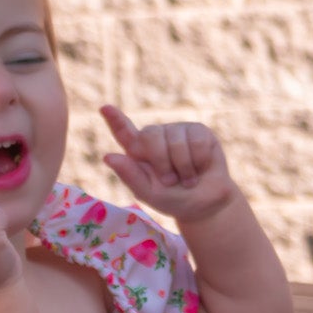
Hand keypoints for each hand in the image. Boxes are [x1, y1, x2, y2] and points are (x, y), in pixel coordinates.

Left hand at [101, 107, 236, 223]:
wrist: (207, 204)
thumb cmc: (174, 199)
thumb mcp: (150, 194)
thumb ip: (130, 176)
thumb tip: (108, 156)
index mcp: (138, 151)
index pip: (124, 132)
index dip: (115, 120)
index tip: (105, 108)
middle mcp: (156, 136)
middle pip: (151, 135)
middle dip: (162, 162)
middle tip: (170, 181)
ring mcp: (177, 131)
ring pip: (176, 140)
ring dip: (184, 167)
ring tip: (188, 179)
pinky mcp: (199, 130)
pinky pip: (197, 140)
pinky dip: (199, 160)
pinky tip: (201, 167)